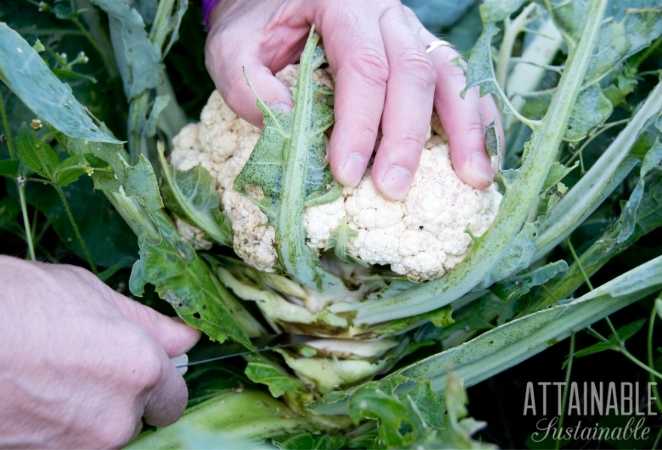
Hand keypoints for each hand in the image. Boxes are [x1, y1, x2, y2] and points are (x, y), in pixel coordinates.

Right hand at [0, 257, 199, 448]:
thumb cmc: (23, 303)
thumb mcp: (95, 296)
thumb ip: (151, 325)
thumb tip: (187, 338)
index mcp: (141, 372)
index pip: (175, 398)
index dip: (161, 382)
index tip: (146, 368)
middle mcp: (117, 419)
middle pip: (138, 420)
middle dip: (125, 399)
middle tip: (92, 368)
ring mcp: (77, 447)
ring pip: (101, 434)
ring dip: (90, 413)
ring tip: (55, 378)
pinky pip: (68, 444)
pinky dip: (59, 425)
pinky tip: (36, 395)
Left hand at [205, 0, 501, 199]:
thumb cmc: (256, 24)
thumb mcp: (233, 49)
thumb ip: (251, 87)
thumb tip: (293, 131)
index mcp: (342, 3)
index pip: (363, 66)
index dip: (359, 124)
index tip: (348, 174)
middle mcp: (386, 13)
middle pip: (413, 72)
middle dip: (406, 137)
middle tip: (393, 190)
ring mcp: (411, 30)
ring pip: (449, 74)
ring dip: (464, 129)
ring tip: (473, 179)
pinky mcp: (422, 51)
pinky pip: (458, 82)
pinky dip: (474, 119)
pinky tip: (482, 156)